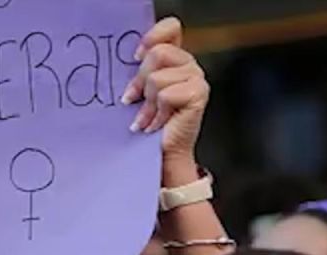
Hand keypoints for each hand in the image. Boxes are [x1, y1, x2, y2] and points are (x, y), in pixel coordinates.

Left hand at [121, 18, 208, 162]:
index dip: (152, 37)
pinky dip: (156, 112)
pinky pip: (166, 94)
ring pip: (157, 77)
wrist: (160, 154)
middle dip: (140, 81)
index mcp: (174, 58)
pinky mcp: (199, 94)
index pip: (170, 28)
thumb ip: (137, 69)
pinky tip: (156, 123)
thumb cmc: (146, 123)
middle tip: (134, 100)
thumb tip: (127, 57)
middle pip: (157, 54)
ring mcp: (197, 79)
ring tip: (149, 116)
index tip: (136, 56)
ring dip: (147, 102)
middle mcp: (189, 65)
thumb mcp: (138, 91)